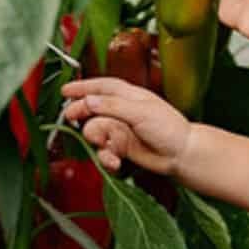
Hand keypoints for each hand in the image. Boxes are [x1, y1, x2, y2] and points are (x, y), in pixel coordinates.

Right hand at [62, 77, 190, 175]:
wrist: (182, 155)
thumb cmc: (170, 129)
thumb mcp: (141, 112)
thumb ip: (112, 106)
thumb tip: (88, 100)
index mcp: (130, 96)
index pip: (103, 87)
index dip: (84, 87)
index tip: (66, 90)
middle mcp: (123, 112)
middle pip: (92, 109)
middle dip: (81, 114)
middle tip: (72, 118)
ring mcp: (121, 130)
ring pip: (95, 132)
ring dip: (97, 141)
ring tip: (108, 146)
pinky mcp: (121, 148)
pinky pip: (103, 152)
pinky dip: (106, 157)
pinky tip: (114, 161)